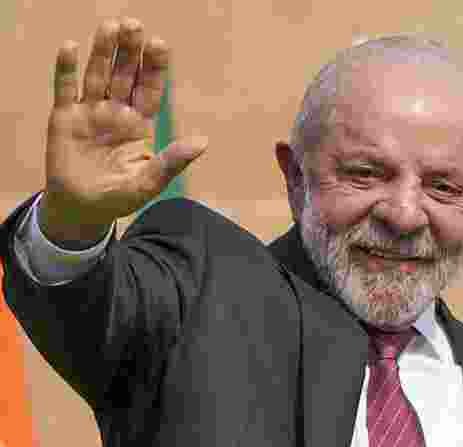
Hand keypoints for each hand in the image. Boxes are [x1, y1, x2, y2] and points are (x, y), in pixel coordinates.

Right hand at [42, 18, 206, 245]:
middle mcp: (116, 112)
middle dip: (130, 51)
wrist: (81, 209)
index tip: (161, 44)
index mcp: (140, 124)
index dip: (155, 68)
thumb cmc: (119, 197)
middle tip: (134, 25)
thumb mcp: (149, 182)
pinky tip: (70, 46)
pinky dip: (66, 68)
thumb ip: (172, 162)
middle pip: (125, 75)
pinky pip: (64, 88)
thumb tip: (204, 142)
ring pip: (97, 75)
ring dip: (102, 51)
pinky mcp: (63, 118)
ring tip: (110, 26)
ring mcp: (89, 112)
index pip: (150, 90)